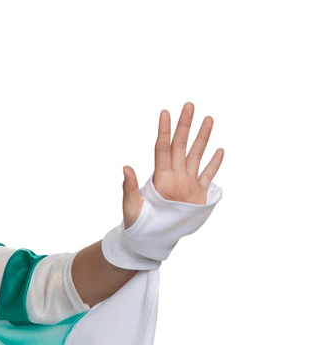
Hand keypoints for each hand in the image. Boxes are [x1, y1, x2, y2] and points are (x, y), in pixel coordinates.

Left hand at [122, 101, 223, 226]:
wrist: (150, 240)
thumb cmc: (137, 224)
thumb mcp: (131, 206)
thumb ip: (129, 187)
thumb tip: (125, 167)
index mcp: (160, 177)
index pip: (162, 148)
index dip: (164, 131)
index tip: (165, 112)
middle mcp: (175, 176)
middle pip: (181, 145)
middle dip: (185, 125)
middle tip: (189, 105)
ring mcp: (187, 184)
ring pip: (196, 155)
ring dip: (203, 138)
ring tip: (208, 118)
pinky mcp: (198, 195)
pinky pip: (208, 176)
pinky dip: (214, 164)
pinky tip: (219, 150)